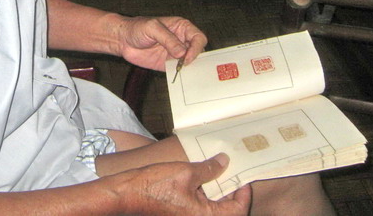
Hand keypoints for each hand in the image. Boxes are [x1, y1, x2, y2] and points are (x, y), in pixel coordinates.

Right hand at [107, 154, 250, 215]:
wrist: (128, 194)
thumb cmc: (155, 186)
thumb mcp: (186, 172)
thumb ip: (208, 169)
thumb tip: (224, 162)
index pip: (237, 210)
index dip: (243, 193)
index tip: (243, 177)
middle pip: (227, 211)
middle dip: (231, 191)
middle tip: (232, 172)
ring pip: (214, 209)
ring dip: (218, 191)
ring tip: (218, 170)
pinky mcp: (182, 214)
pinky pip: (201, 207)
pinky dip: (206, 194)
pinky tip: (203, 176)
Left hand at [114, 16, 206, 70]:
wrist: (123, 40)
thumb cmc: (137, 28)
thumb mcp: (153, 28)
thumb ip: (168, 39)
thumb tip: (182, 52)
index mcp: (182, 27)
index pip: (198, 37)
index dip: (196, 48)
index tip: (187, 57)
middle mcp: (181, 40)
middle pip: (197, 50)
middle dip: (194, 58)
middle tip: (184, 65)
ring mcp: (175, 53)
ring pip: (190, 62)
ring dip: (188, 68)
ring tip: (181, 72)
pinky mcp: (168, 64)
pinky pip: (179, 70)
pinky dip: (180, 74)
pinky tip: (177, 77)